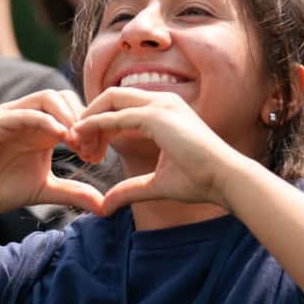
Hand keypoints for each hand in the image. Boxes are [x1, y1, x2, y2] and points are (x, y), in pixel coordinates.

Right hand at [0, 89, 106, 226]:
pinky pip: (24, 112)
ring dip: (67, 115)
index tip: (96, 157)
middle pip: (66, 98)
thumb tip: (105, 207)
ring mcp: (12, 115)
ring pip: (47, 97)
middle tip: (88, 148)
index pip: (75, 113)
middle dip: (83, 120)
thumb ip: (73, 193)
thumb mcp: (44, 190)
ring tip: (76, 141)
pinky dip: (44, 120)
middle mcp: (29, 117)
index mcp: (43, 128)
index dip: (91, 130)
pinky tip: (59, 136)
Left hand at [72, 88, 243, 214]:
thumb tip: (105, 205)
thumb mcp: (156, 185)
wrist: (224, 180)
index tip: (90, 149)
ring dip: (90, 119)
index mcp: (166, 110)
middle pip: (112, 97)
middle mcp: (163, 101)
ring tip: (78, 144)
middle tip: (78, 144)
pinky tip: (82, 138)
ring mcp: (160, 105)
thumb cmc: (200, 181)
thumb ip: (129, 190)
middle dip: (91, 117)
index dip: (101, 124)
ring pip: (110, 100)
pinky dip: (95, 124)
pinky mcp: (156, 116)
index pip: (123, 106)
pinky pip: (115, 115)